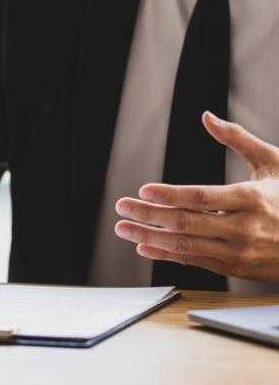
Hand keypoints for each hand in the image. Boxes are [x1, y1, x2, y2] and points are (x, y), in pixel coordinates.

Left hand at [115, 112, 278, 282]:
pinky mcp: (236, 268)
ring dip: (150, 238)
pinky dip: (167, 255)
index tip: (143, 190)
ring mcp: (240, 252)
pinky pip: (195, 261)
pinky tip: (145, 246)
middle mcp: (245, 228)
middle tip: (121, 207)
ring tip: (124, 228)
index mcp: (253, 199)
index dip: (170, 195)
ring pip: (186, 246)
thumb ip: (238, 139)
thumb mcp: (274, 162)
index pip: (202, 198)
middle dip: (148, 216)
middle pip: (186, 223)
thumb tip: (207, 116)